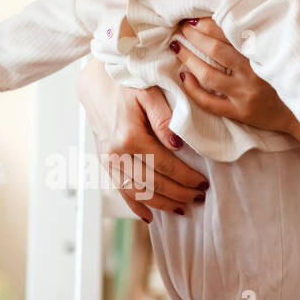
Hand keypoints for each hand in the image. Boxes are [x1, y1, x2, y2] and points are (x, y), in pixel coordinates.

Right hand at [76, 56, 207, 222]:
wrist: (95, 82)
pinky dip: (135, 205)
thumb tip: (178, 145)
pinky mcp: (104, 163)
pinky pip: (120, 190)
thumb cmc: (126, 82)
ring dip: (161, 204)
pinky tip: (149, 217)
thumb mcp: (149, 92)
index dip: (186, 178)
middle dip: (179, 194)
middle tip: (199, 197)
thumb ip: (164, 118)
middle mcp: (116, 153)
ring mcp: (108, 161)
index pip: (165, 166)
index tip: (203, 184)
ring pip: (137, 192)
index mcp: (129, 136)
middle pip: (153, 183)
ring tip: (182, 209)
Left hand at [172, 18, 299, 139]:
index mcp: (263, 53)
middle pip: (216, 50)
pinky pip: (209, 102)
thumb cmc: (288, 76)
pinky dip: (193, 89)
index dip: (209, 23)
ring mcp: (244, 94)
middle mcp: (253, 73)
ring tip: (178, 48)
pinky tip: (184, 77)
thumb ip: (261, 36)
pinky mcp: (239, 112)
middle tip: (182, 28)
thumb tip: (238, 14)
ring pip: (209, 75)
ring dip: (189, 59)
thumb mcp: (279, 51)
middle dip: (195, 36)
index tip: (194, 17)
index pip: (230, 32)